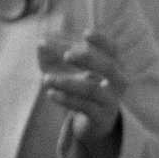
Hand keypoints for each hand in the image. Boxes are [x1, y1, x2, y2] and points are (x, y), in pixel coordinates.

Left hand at [39, 25, 126, 157]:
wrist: (94, 124)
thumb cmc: (82, 89)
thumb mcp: (68, 70)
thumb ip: (55, 56)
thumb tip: (40, 43)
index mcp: (114, 65)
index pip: (112, 49)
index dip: (101, 41)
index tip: (85, 33)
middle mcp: (118, 81)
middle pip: (108, 67)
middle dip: (88, 59)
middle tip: (66, 55)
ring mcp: (111, 100)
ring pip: (92, 89)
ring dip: (67, 82)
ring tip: (45, 79)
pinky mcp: (101, 117)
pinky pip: (84, 106)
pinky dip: (66, 99)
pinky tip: (50, 93)